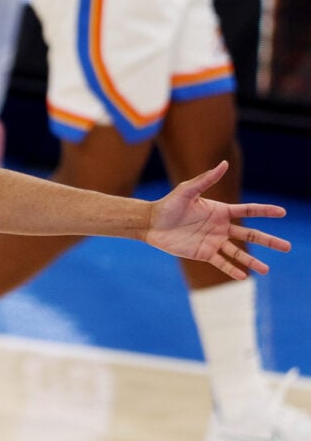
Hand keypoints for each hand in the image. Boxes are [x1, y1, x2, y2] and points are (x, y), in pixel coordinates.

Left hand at [144, 161, 289, 278]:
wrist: (152, 222)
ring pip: (238, 252)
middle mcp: (220, 227)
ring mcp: (213, 241)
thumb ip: (206, 179)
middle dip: (268, 241)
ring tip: (267, 270)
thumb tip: (224, 163)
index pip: (248, 211)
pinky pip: (221, 263)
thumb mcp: (187, 190)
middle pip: (250, 235)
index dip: (265, 211)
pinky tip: (243, 277)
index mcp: (220, 211)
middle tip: (288, 247)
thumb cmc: (169, 204)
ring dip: (252, 261)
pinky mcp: (203, 253)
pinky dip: (232, 270)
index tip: (282, 212)